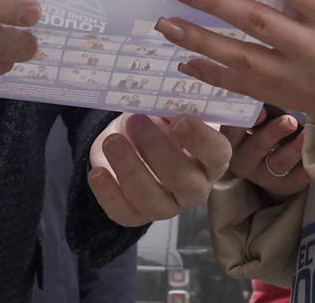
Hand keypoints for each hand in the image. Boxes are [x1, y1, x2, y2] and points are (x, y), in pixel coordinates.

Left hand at [88, 112, 231, 225]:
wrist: (132, 137)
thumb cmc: (159, 120)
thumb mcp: (169, 108)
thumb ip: (173, 106)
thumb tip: (165, 98)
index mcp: (212, 159)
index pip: (217, 154)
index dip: (200, 140)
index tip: (178, 120)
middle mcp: (195, 188)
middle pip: (184, 181)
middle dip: (156, 150)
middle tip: (135, 121)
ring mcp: (168, 206)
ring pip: (153, 201)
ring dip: (130, 170)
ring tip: (112, 142)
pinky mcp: (138, 215)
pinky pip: (125, 214)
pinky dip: (108, 195)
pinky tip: (97, 172)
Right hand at [220, 107, 309, 196]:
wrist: (267, 163)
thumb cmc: (260, 129)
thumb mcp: (253, 120)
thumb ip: (256, 108)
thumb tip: (267, 86)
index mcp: (232, 141)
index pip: (233, 131)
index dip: (246, 121)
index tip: (262, 110)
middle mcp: (244, 161)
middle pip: (257, 147)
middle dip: (273, 133)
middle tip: (290, 120)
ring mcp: (263, 176)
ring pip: (278, 163)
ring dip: (293, 148)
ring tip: (306, 134)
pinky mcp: (282, 185)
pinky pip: (295, 178)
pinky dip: (306, 166)